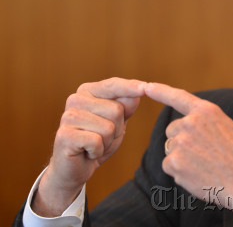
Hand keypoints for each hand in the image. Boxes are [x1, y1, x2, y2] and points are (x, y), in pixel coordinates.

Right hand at [33, 78, 145, 216]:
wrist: (75, 168)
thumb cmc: (97, 141)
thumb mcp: (117, 122)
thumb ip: (126, 106)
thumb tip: (137, 93)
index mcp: (88, 91)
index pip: (113, 85)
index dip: (131, 87)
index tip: (146, 87)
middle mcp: (75, 99)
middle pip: (116, 110)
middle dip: (116, 128)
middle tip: (102, 137)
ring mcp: (68, 116)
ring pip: (108, 127)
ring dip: (107, 141)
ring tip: (94, 144)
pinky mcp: (65, 135)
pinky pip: (97, 141)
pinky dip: (98, 151)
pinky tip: (87, 152)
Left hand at [145, 83, 232, 223]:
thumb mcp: (230, 127)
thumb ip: (208, 121)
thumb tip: (195, 122)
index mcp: (205, 112)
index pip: (179, 97)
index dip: (161, 91)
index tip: (147, 86)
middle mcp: (190, 123)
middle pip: (172, 131)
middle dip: (181, 141)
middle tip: (203, 154)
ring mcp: (180, 143)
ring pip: (170, 149)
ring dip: (181, 157)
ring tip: (204, 165)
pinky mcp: (174, 162)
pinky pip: (169, 166)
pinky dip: (179, 172)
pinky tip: (197, 175)